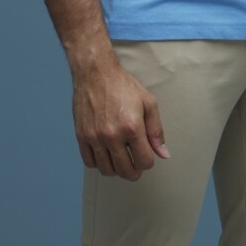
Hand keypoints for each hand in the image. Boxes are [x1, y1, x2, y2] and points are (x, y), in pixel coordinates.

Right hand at [71, 61, 169, 179]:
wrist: (96, 73)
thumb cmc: (122, 86)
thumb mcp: (148, 103)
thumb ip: (156, 131)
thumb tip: (163, 154)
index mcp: (132, 127)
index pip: (144, 162)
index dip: (147, 162)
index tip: (145, 156)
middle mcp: (112, 135)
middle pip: (125, 171)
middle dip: (134, 172)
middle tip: (135, 166)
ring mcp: (95, 137)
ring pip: (106, 170)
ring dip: (116, 170)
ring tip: (120, 160)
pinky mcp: (82, 136)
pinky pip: (89, 162)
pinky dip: (98, 163)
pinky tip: (105, 154)